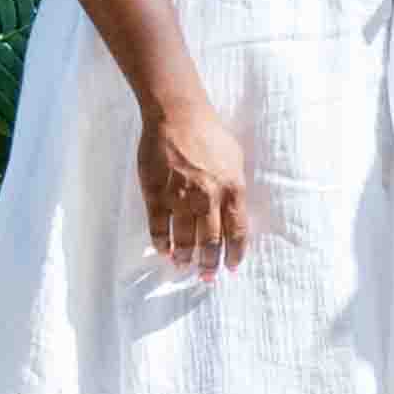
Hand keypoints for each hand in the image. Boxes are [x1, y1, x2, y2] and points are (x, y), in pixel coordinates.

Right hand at [136, 96, 255, 274]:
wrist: (177, 117)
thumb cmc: (210, 134)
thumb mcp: (236, 159)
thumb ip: (235, 187)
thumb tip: (236, 212)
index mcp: (232, 189)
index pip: (237, 231)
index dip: (235, 253)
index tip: (232, 267)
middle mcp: (208, 198)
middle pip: (211, 240)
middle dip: (210, 263)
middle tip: (207, 277)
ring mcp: (180, 197)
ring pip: (184, 238)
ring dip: (186, 257)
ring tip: (185, 268)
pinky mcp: (156, 194)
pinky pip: (158, 226)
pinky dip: (161, 243)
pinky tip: (164, 252)